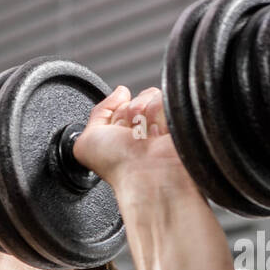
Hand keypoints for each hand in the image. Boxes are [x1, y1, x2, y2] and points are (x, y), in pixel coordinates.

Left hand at [71, 86, 188, 191]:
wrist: (145, 177)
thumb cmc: (116, 166)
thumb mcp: (86, 142)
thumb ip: (97, 113)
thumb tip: (120, 91)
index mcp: (126, 134)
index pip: (122, 103)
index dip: (116, 115)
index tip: (117, 132)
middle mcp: (146, 130)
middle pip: (138, 96)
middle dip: (130, 113)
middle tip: (131, 136)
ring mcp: (165, 125)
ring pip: (152, 95)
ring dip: (144, 115)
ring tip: (146, 138)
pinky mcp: (182, 121)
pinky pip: (168, 98)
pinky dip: (159, 114)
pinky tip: (159, 135)